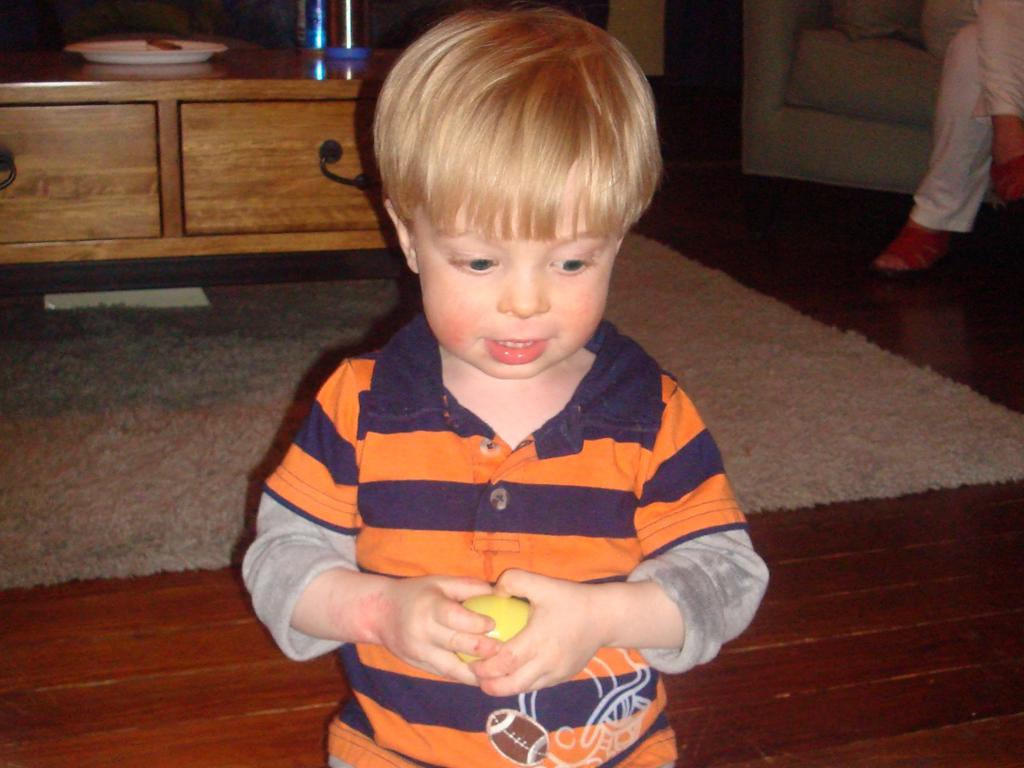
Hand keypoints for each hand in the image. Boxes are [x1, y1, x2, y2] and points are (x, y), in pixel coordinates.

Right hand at [375, 575, 501, 684]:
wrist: (380, 614)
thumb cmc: (416, 594)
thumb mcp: (439, 582)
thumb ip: (467, 586)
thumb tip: (499, 591)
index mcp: (429, 607)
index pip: (454, 618)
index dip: (475, 623)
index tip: (493, 625)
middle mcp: (423, 632)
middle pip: (456, 644)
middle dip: (482, 650)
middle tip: (506, 651)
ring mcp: (420, 653)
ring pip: (452, 668)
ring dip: (477, 672)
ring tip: (500, 670)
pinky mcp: (420, 666)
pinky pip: (447, 674)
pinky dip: (466, 677)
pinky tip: (485, 677)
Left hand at [471, 569, 605, 696]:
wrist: (605, 617)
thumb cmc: (571, 599)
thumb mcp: (542, 583)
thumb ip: (514, 581)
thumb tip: (493, 592)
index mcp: (539, 640)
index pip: (506, 662)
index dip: (486, 667)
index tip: (471, 663)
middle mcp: (547, 662)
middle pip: (512, 685)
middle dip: (490, 685)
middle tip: (475, 677)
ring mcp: (556, 673)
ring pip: (524, 689)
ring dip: (504, 687)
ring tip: (489, 678)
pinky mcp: (563, 677)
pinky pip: (537, 686)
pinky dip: (521, 684)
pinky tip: (511, 674)